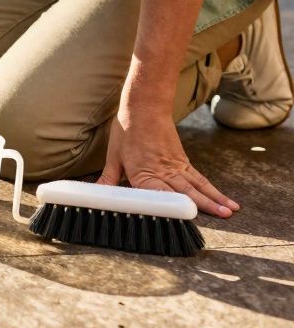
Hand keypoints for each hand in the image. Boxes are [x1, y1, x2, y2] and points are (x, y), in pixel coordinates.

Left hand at [98, 103, 239, 217]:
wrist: (144, 106)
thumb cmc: (126, 130)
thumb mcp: (113, 156)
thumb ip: (108, 179)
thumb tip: (96, 194)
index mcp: (143, 173)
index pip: (157, 197)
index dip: (169, 209)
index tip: (182, 220)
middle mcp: (162, 171)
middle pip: (186, 192)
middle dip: (204, 206)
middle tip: (223, 217)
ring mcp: (175, 166)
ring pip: (197, 185)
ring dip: (214, 198)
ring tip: (230, 211)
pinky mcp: (182, 161)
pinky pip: (199, 178)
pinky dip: (212, 189)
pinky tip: (224, 198)